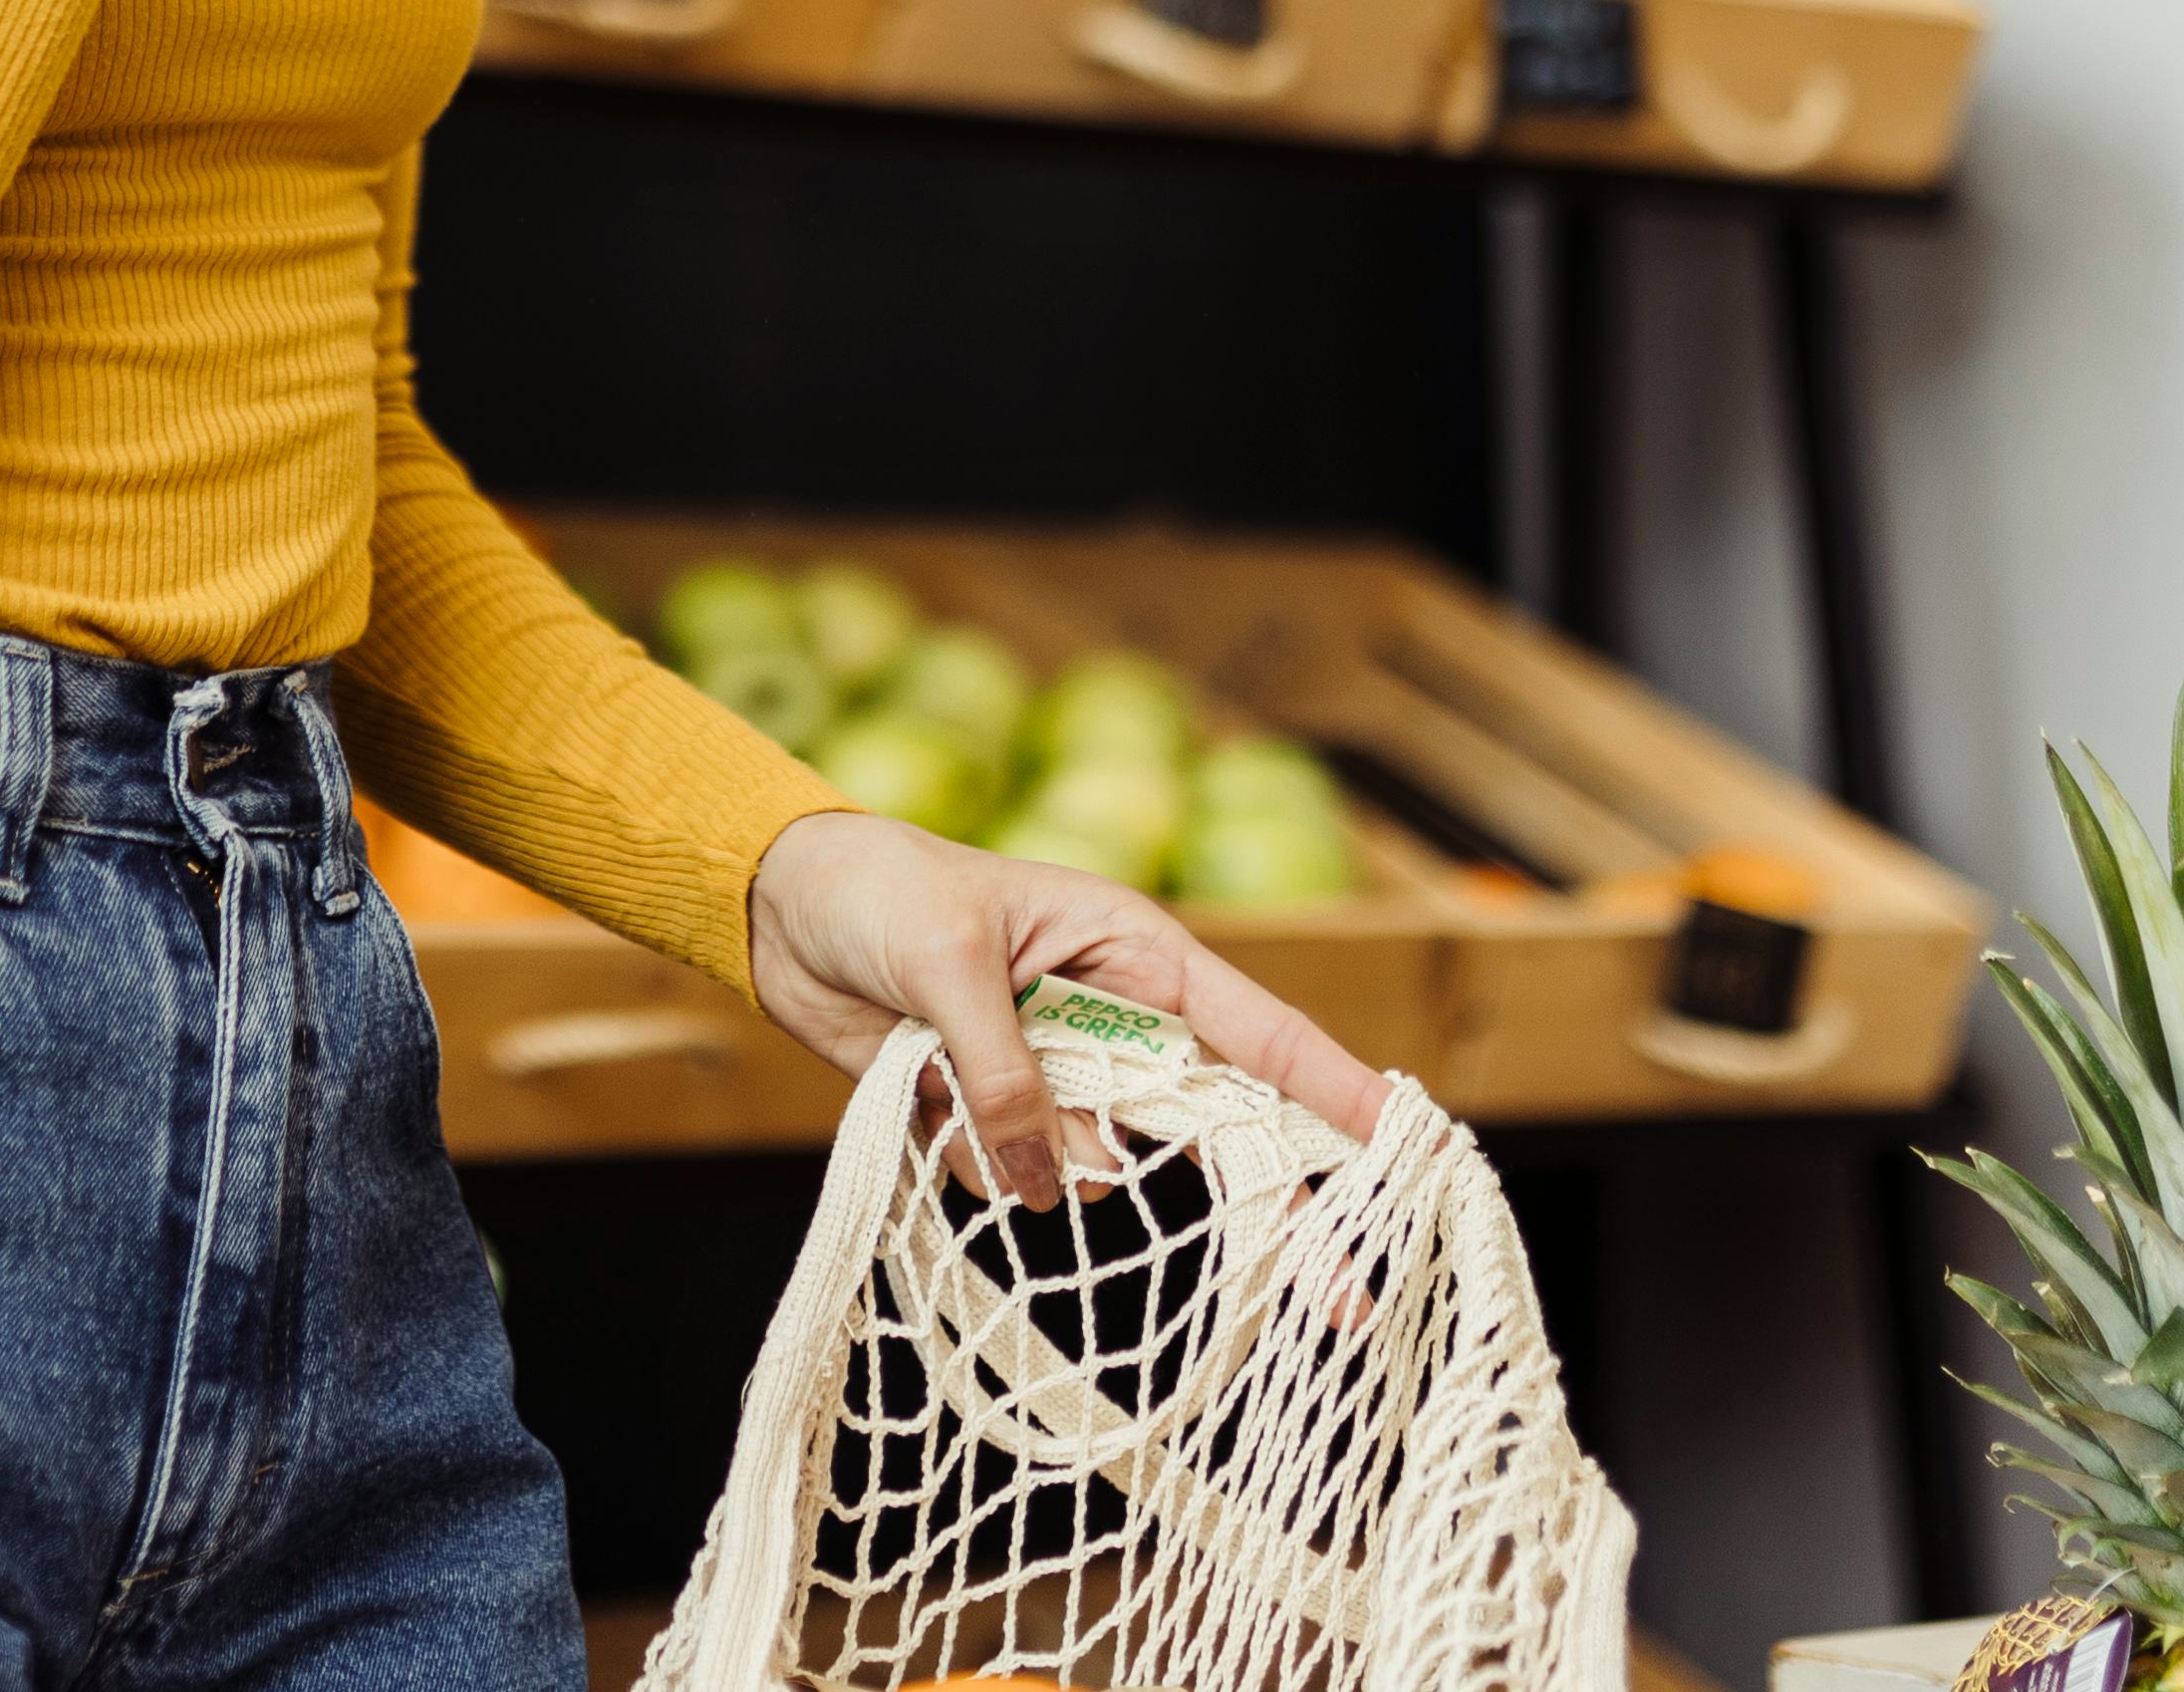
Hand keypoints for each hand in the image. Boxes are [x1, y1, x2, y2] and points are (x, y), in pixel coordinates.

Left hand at [743, 810, 1388, 1206]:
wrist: (781, 908)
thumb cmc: (882, 893)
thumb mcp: (949, 964)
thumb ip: (1007, 1074)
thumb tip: (1048, 1184)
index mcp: (1134, 951)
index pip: (1259, 1031)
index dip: (1333, 1093)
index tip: (1401, 1150)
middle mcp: (1111, 1017)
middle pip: (1211, 1125)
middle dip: (1263, 1200)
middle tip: (1335, 1290)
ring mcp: (1055, 1072)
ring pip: (1099, 1164)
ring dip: (1042, 1157)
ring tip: (954, 1082)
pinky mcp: (994, 1113)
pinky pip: (1012, 1175)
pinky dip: (968, 1155)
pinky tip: (916, 1095)